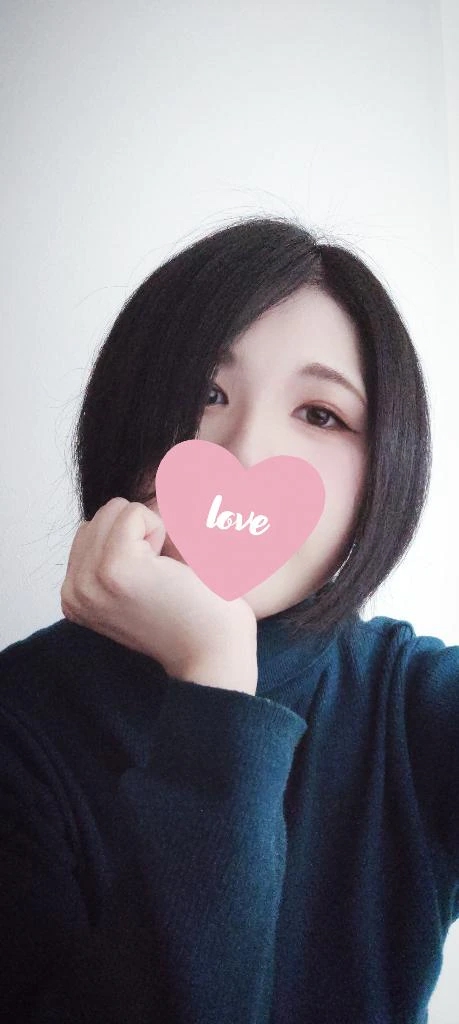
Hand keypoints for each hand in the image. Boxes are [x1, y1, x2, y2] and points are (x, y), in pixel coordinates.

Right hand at [60, 497, 256, 684]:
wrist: (219, 654)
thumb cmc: (197, 614)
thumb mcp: (149, 573)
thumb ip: (129, 540)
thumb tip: (159, 477)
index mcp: (76, 595)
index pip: (96, 527)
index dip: (138, 543)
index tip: (157, 585)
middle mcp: (73, 592)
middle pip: (103, 514)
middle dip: (144, 535)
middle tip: (166, 580)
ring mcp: (89, 582)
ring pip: (117, 510)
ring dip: (154, 534)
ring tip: (168, 577)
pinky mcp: (113, 569)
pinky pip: (135, 513)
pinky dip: (162, 531)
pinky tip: (172, 571)